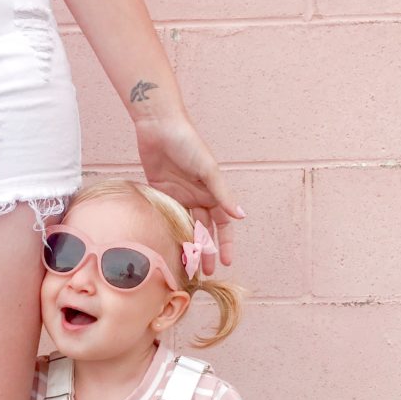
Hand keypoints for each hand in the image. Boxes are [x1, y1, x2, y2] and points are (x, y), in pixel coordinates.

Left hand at [134, 112, 244, 269]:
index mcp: (212, 192)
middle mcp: (198, 197)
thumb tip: (241, 216)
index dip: (224, 243)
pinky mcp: (161, 193)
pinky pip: (167, 216)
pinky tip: (167, 246)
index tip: (226, 262)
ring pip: (185, 227)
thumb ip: (222, 194)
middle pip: (203, 230)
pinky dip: (169, 230)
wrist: (159, 126)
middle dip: (205, 250)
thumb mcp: (208, 170)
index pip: (222, 224)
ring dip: (187, 245)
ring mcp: (179, 196)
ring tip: (186, 265)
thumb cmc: (188, 143)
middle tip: (204, 273)